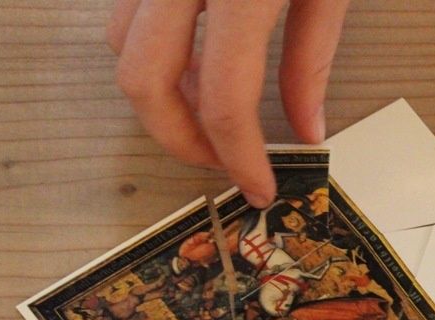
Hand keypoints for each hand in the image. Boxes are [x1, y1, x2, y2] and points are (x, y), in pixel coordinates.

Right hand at [107, 0, 348, 206]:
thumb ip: (312, 57)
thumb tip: (308, 130)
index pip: (225, 100)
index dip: (240, 158)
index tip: (259, 187)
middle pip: (146, 81)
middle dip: (178, 138)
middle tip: (219, 159)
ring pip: (122, 45)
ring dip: (160, 92)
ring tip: (210, 104)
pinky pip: (126, 13)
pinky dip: (152, 49)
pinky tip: (196, 58)